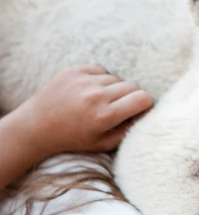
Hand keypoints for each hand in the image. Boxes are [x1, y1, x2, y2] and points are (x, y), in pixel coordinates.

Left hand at [18, 65, 152, 154]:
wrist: (35, 126)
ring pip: (117, 78)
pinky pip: (102, 70)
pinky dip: (100, 79)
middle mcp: (95, 96)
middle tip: (118, 107)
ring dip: (113, 88)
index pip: (143, 98)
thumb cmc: (73, 138)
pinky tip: (89, 91)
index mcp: (104, 116)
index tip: (137, 110)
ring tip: (99, 101)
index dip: (144, 104)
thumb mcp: (103, 144)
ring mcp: (84, 81)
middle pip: (133, 86)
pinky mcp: (75, 70)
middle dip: (130, 96)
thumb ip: (129, 130)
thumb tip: (146, 114)